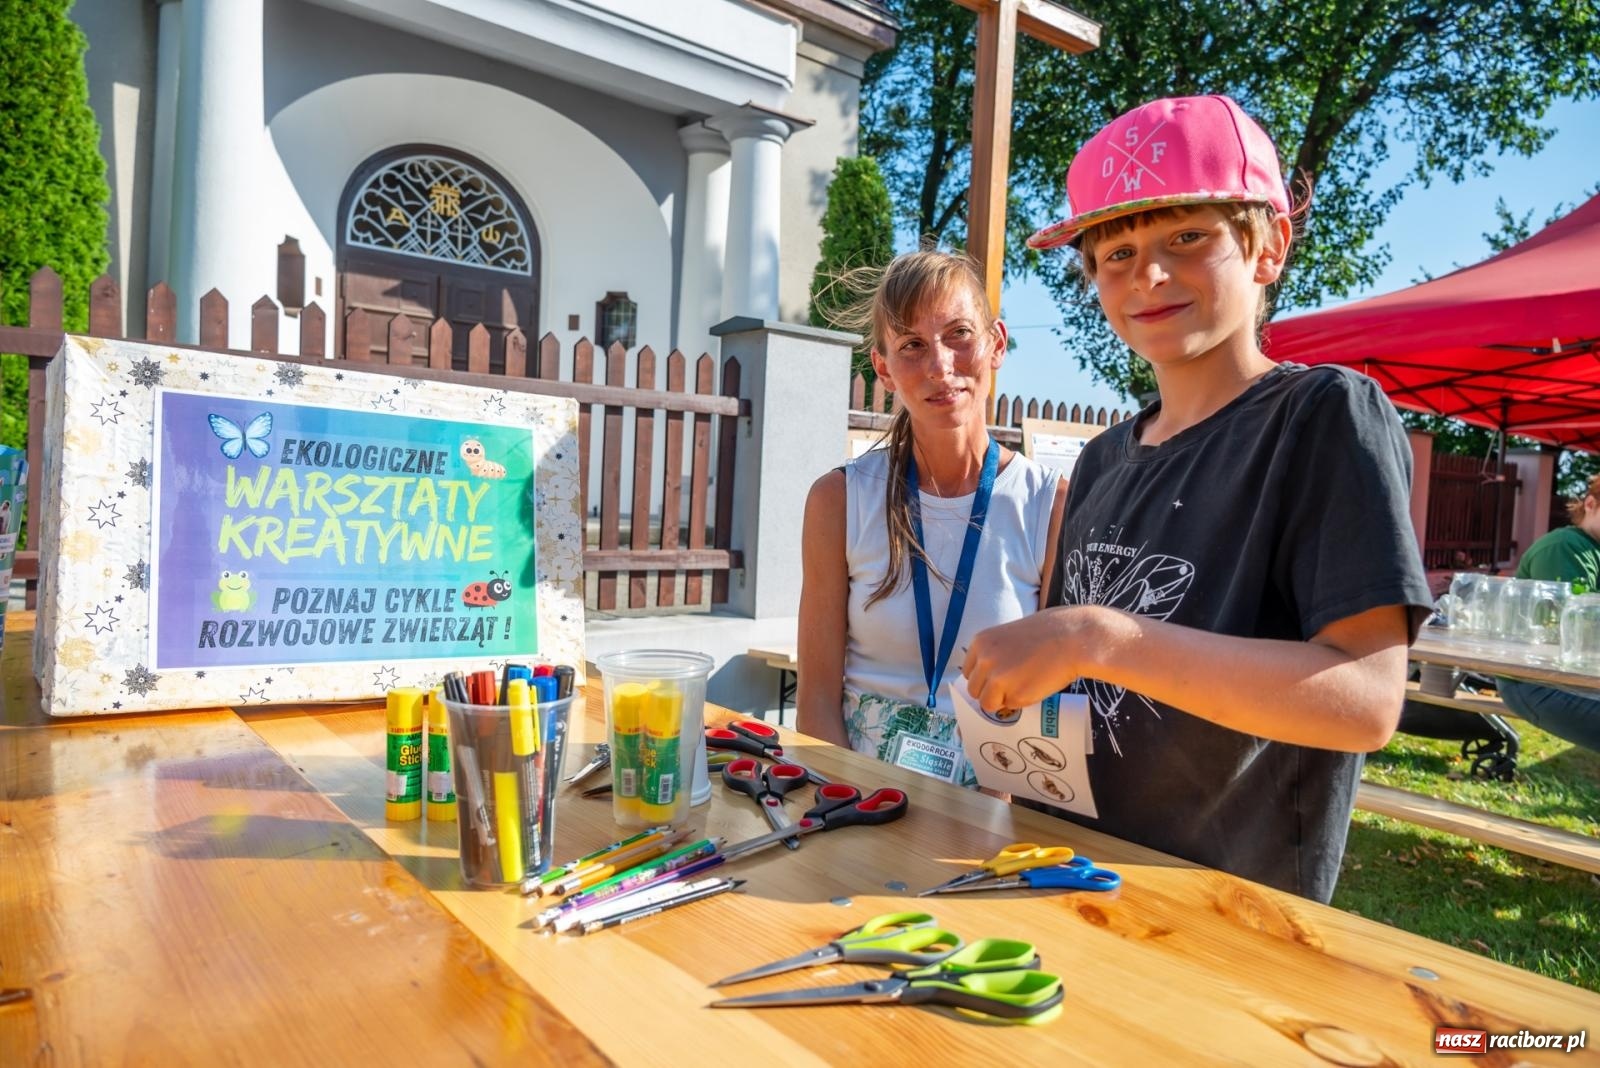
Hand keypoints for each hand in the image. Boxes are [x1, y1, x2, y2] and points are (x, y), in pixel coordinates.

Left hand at [961, 607, 1094, 712]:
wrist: (1073, 638)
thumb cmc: (1047, 633)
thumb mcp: (1008, 636)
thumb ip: (993, 654)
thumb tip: (985, 678)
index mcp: (980, 643)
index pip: (969, 672)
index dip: (984, 677)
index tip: (997, 677)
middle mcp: (984, 661)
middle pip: (974, 690)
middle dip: (991, 691)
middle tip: (1012, 684)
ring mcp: (998, 679)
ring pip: (988, 703)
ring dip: (1003, 699)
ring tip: (1024, 684)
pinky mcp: (1015, 695)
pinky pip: (1011, 706)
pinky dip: (1022, 701)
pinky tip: (1036, 684)